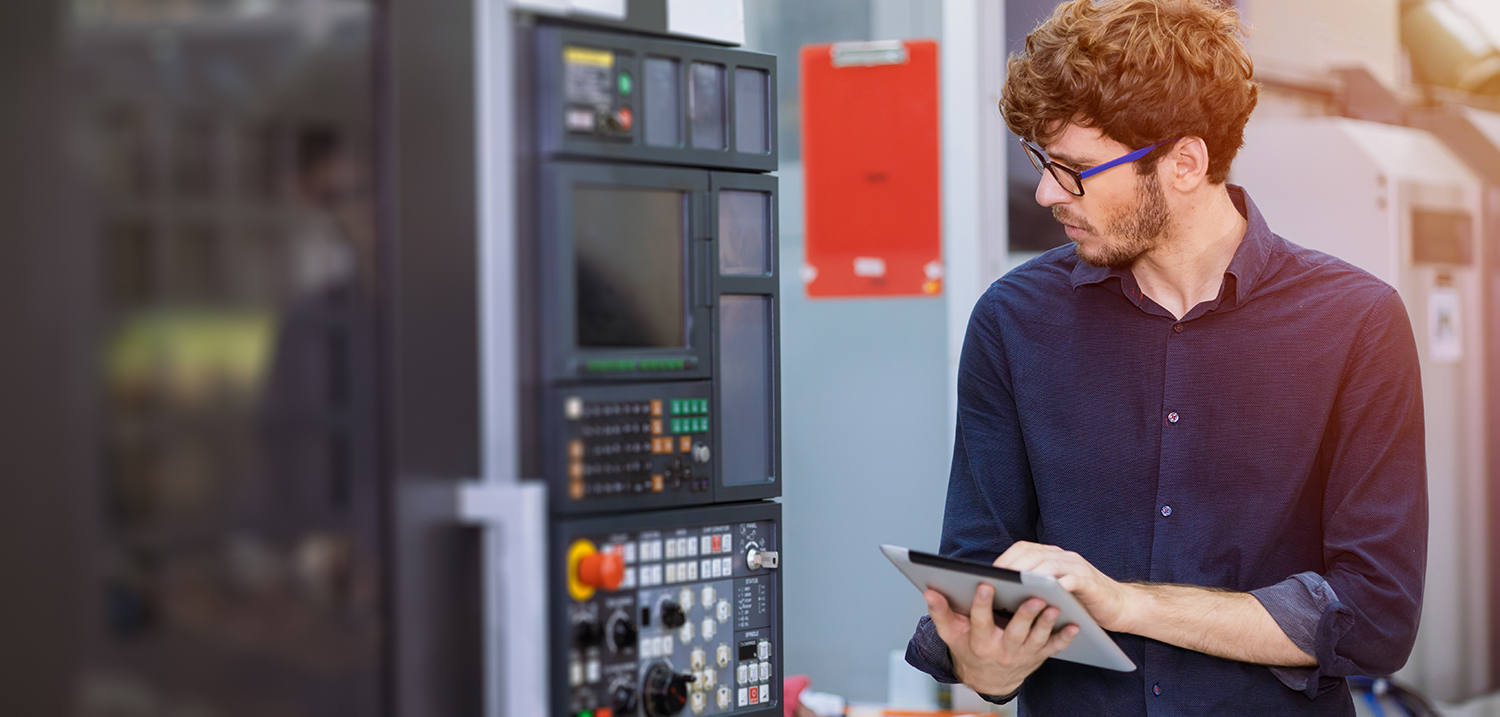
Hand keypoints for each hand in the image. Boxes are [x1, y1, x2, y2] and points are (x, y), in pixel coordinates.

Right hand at [923, 584, 1079, 696]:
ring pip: (1036, 640)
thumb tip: (928, 591)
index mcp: (979, 642)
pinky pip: (1053, 648)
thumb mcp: (951, 633)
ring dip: (1046, 624)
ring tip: (1054, 606)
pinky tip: (1074, 624)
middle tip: (1034, 597)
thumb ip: (940, 612)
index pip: (980, 622)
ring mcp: (1023, 655)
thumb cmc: (969, 648)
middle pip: (1015, 633)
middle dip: (1025, 615)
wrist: (988, 678)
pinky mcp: (1038, 656)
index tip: (984, 584)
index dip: (981, 604)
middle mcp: (1002, 650)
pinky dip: (1064, 638)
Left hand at [994, 541, 1139, 632]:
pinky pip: (1070, 579)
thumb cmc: (1079, 603)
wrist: (1119, 607)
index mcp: (1050, 556)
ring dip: (1030, 574)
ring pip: (1048, 564)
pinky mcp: (1089, 580)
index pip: (1021, 550)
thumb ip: (1032, 589)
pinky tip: (1045, 595)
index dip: (1004, 560)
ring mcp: (1076, 566)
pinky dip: (1057, 585)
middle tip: (996, 581)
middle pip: (1031, 554)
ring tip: (1014, 586)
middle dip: (1012, 566)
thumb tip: (998, 596)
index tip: (985, 574)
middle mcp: (1062, 556)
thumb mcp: (1052, 593)